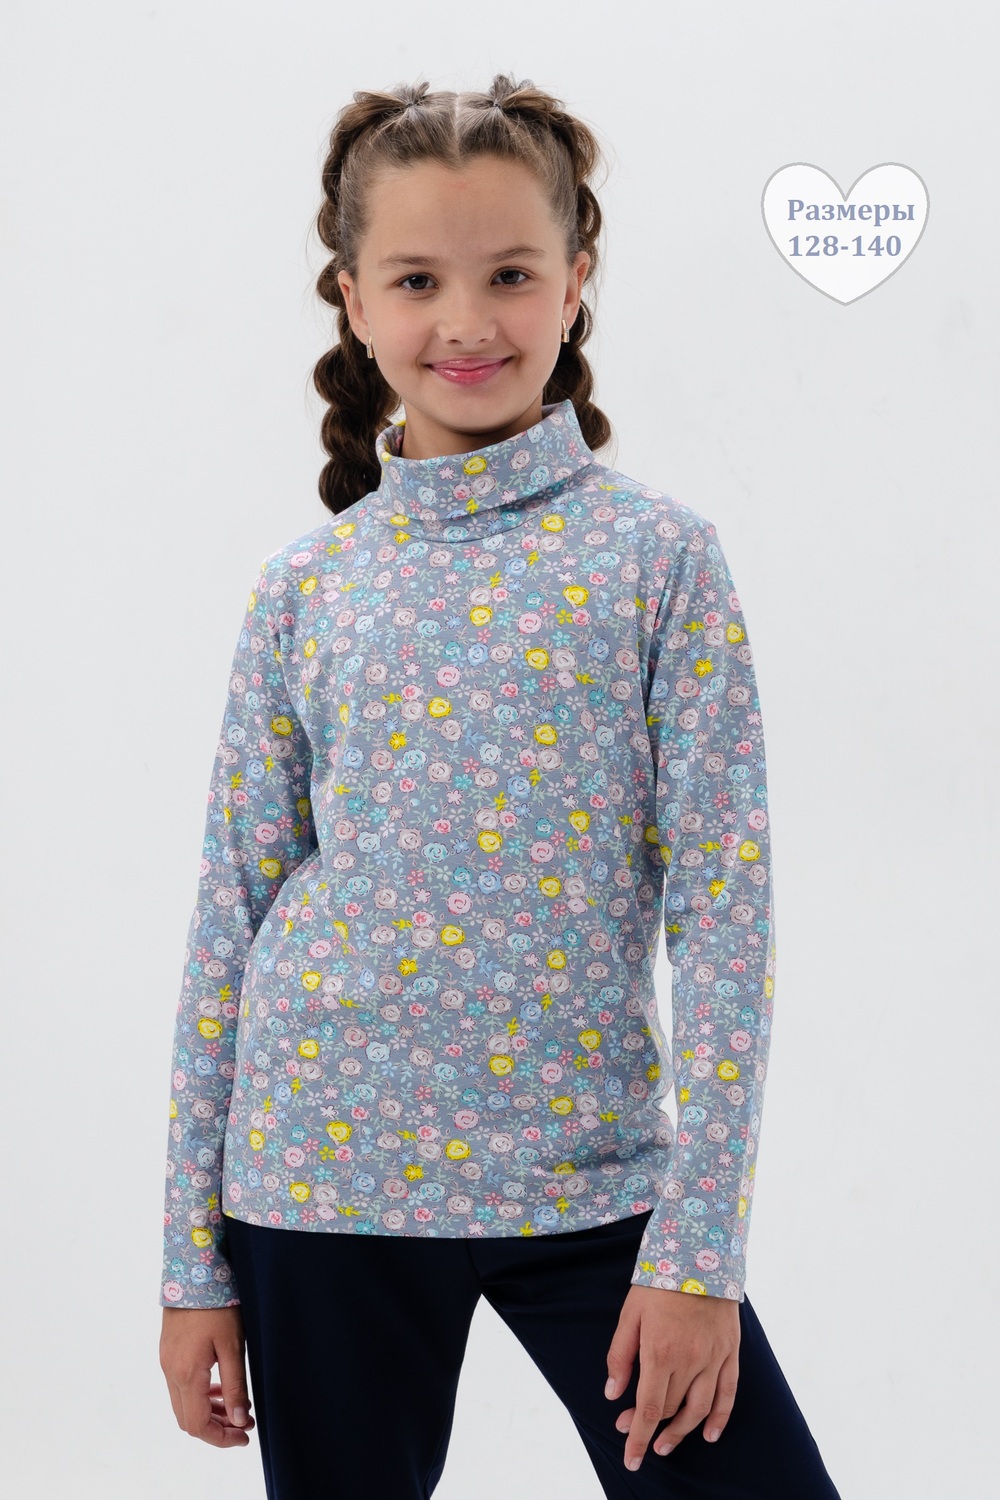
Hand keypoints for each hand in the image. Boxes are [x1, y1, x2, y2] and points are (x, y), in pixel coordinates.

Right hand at [160, 1306, 255, 1447]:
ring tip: (236, 1407)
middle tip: (243, 1424)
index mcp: (186, 1375)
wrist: (193, 1272)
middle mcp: (171, 1373)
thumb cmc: (217, 1305)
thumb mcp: (232, 1346)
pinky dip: (200, 1395)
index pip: (198, 1425)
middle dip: (216, 1428)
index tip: (244, 1437)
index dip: (221, 1438)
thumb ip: (235, 1386)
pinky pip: (181, 1386)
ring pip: (183, 1404)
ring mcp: (167, 1363)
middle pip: (188, 1420)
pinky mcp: (168, 1352)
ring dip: (208, 1412)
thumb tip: (238, 1421)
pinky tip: (219, 1387)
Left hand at [604, 1284, 739, 1471]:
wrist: (699, 1254)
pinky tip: (710, 1434)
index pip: (648, 1407)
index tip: (631, 1457)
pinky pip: (728, 1393)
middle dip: (650, 1428)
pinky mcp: (730, 1352)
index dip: (637, 1435)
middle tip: (635, 1435)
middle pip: (671, 1409)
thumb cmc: (659, 1282)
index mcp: (660, 1351)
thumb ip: (620, 1356)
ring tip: (666, 1444)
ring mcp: (714, 1357)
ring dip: (683, 1432)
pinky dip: (720, 1418)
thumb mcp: (629, 1314)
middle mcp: (690, 1360)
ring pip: (700, 1409)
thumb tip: (612, 1393)